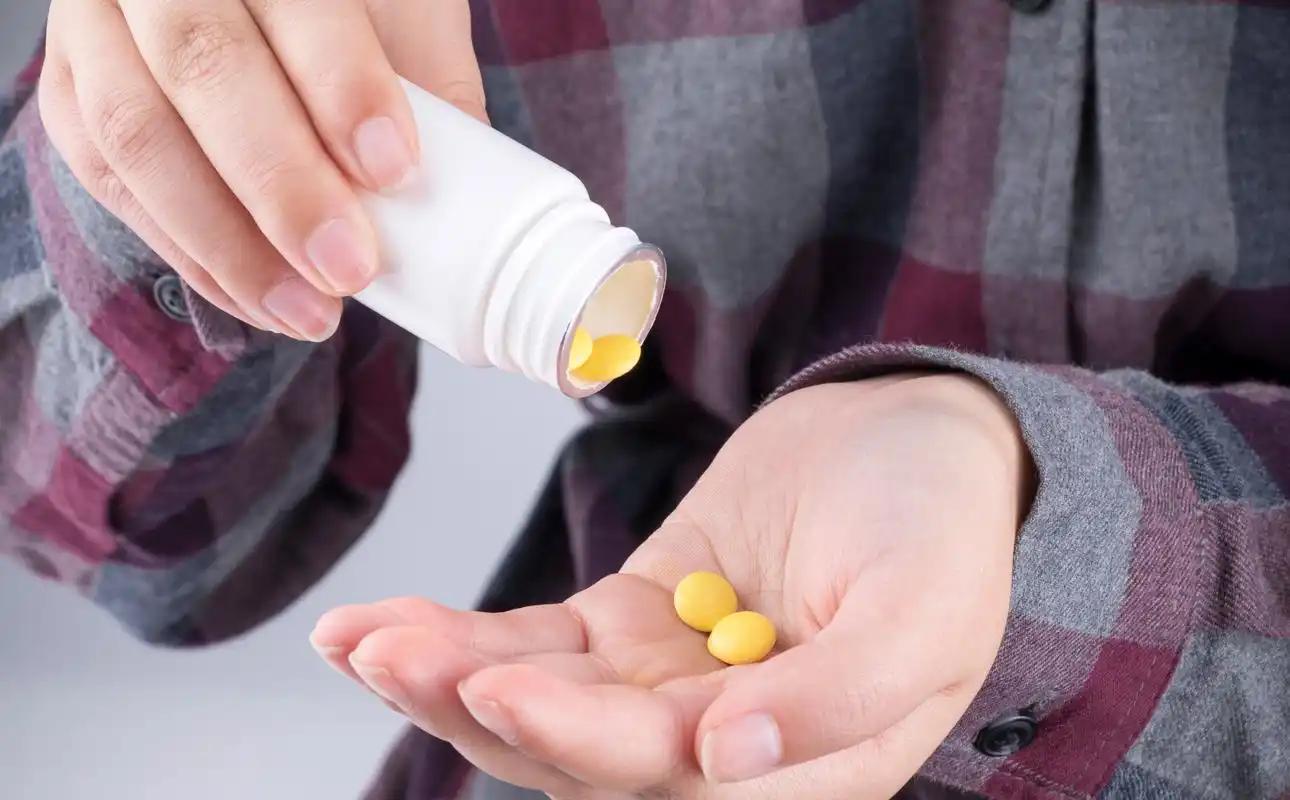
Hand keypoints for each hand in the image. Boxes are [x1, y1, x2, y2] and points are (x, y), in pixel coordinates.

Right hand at [38, 0, 484, 340]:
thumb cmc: (348, 5)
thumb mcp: (406, 14)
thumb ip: (431, 90)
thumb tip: (467, 208)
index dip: (342, 86)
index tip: (395, 171)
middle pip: (200, 65)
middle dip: (280, 185)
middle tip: (349, 268)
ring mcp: (97, 23)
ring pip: (134, 133)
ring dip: (227, 242)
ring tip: (309, 312)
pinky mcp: (72, 90)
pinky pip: (107, 178)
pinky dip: (187, 252)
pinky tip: (256, 299)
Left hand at [312, 374, 1033, 798]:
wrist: (910, 429)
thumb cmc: (940, 521)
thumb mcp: (925, 610)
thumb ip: (842, 696)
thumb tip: (728, 752)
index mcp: (801, 769)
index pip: (671, 777)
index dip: (582, 744)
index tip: (503, 689)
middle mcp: (719, 745)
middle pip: (577, 755)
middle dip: (476, 710)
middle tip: (388, 655)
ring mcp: (662, 682)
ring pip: (537, 702)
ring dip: (446, 676)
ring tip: (357, 640)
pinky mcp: (623, 622)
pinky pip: (530, 641)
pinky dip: (458, 634)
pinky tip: (380, 622)